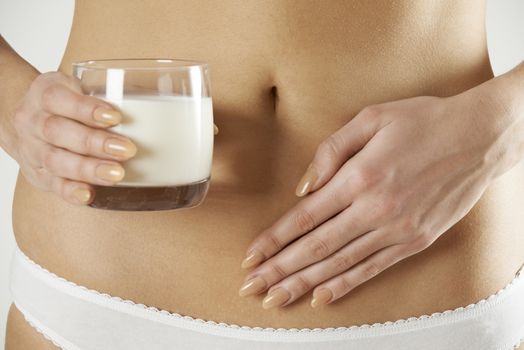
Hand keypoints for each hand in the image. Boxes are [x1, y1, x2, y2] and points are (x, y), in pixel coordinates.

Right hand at [12, 72, 219, 205]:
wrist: (27, 114)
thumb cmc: (75, 101)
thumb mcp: (92, 87)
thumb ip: (140, 99)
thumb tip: (210, 129)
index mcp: (49, 91)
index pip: (62, 97)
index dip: (86, 107)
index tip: (115, 115)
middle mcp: (35, 120)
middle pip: (59, 132)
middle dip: (93, 141)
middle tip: (127, 150)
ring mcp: (34, 149)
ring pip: (56, 160)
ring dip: (88, 169)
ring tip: (117, 175)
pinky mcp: (38, 173)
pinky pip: (51, 185)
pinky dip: (69, 191)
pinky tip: (89, 196)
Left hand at [238, 88, 504, 308]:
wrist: (479, 136)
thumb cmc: (423, 122)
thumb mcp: (371, 118)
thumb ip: (331, 150)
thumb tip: (303, 186)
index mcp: (360, 176)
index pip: (305, 216)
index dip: (275, 239)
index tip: (252, 255)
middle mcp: (375, 208)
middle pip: (316, 247)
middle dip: (279, 269)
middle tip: (252, 286)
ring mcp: (397, 229)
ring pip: (340, 263)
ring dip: (304, 283)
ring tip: (276, 297)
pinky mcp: (415, 241)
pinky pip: (373, 268)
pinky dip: (345, 284)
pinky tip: (322, 296)